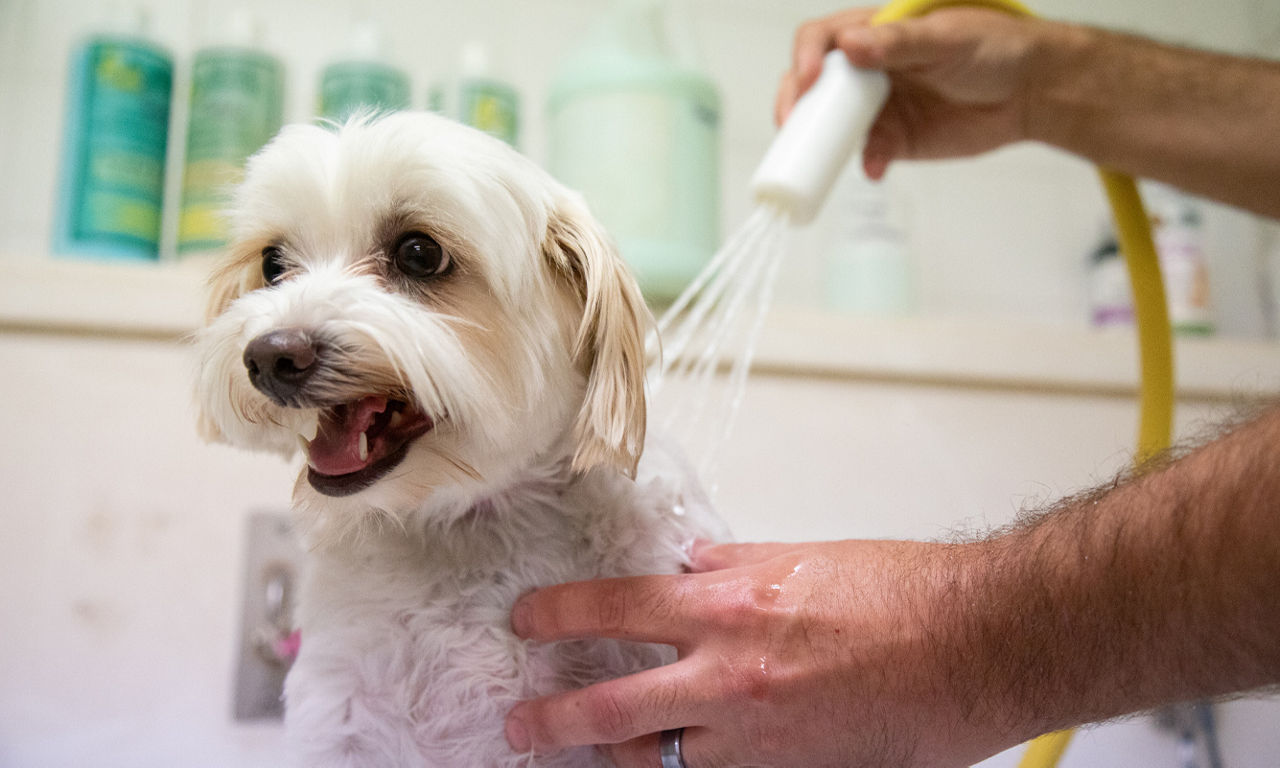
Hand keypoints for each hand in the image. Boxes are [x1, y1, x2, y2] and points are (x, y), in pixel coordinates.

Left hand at [505, 539, 1018, 767]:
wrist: (976, 646)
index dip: (556, 615)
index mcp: (729, 610)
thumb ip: (735, 567)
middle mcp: (730, 680)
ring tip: (595, 751)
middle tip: (523, 726)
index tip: (527, 620)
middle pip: (611, 711)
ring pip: (661, 760)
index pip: (613, 609)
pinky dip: (695, 767)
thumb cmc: (904, 594)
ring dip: (622, 754)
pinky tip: (684, 758)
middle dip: (553, 722)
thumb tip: (691, 570)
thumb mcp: (803, 558)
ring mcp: (758, 740)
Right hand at [777, 7, 1056, 178]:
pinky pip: (866, 155)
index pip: (822, 39)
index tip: (809, 80)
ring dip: (821, 140)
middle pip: (813, 86)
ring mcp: (878, 108)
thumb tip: (850, 45)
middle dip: (796, 104)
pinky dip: (865, 163)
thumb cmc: (995, 48)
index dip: (807, 57)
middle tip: (791, 124)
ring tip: (820, 155)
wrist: (1031, 92)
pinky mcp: (894, 141)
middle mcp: (867, 71)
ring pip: (831, 125)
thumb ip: (899, 43)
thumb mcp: (947, 38)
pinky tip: (873, 168)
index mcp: (874, 34)